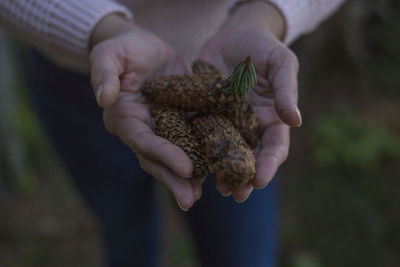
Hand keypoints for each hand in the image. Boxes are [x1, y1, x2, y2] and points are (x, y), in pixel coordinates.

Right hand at [89, 14, 201, 210]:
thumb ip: (103, 73)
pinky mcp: (180, 121)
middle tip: (190, 200)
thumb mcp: (109, 54)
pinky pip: (192, 140)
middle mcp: (143, 129)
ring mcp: (162, 128)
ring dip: (188, 177)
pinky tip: (217, 168)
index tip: (185, 168)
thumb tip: (103, 98)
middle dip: (174, 179)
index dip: (163, 155)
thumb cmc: (123, 49)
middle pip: (157, 159)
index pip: (143, 141)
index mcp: (124, 118)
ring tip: (204, 194)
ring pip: (176, 156)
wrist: (142, 47)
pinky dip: (203, 155)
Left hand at [198, 2, 301, 201]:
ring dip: (221, 172)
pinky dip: (197, 151)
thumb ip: (286, 90)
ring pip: (224, 153)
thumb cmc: (263, 47)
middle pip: (248, 158)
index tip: (260, 179)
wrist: (234, 35)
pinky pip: (200, 135)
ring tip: (216, 189)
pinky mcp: (203, 114)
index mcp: (270, 118)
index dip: (268, 164)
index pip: (274, 147)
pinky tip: (191, 163)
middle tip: (237, 195)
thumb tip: (296, 120)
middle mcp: (248, 126)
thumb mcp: (281, 63)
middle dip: (243, 177)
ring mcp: (225, 122)